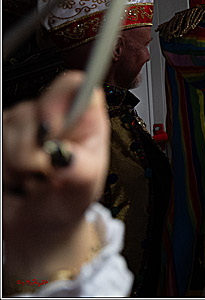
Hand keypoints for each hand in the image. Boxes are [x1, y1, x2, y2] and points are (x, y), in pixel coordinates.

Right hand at [2, 72, 108, 252]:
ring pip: (4, 129)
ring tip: (28, 180)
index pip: (75, 85)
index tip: (52, 130)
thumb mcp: (84, 191)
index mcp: (83, 120)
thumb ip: (80, 170)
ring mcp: (20, 128)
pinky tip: (12, 180)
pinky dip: (0, 169)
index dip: (58, 101)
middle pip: (28, 110)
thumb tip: (67, 155)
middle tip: (42, 173)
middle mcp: (51, 117)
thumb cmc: (65, 205)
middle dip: (29, 150)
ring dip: (13, 165)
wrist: (36, 230)